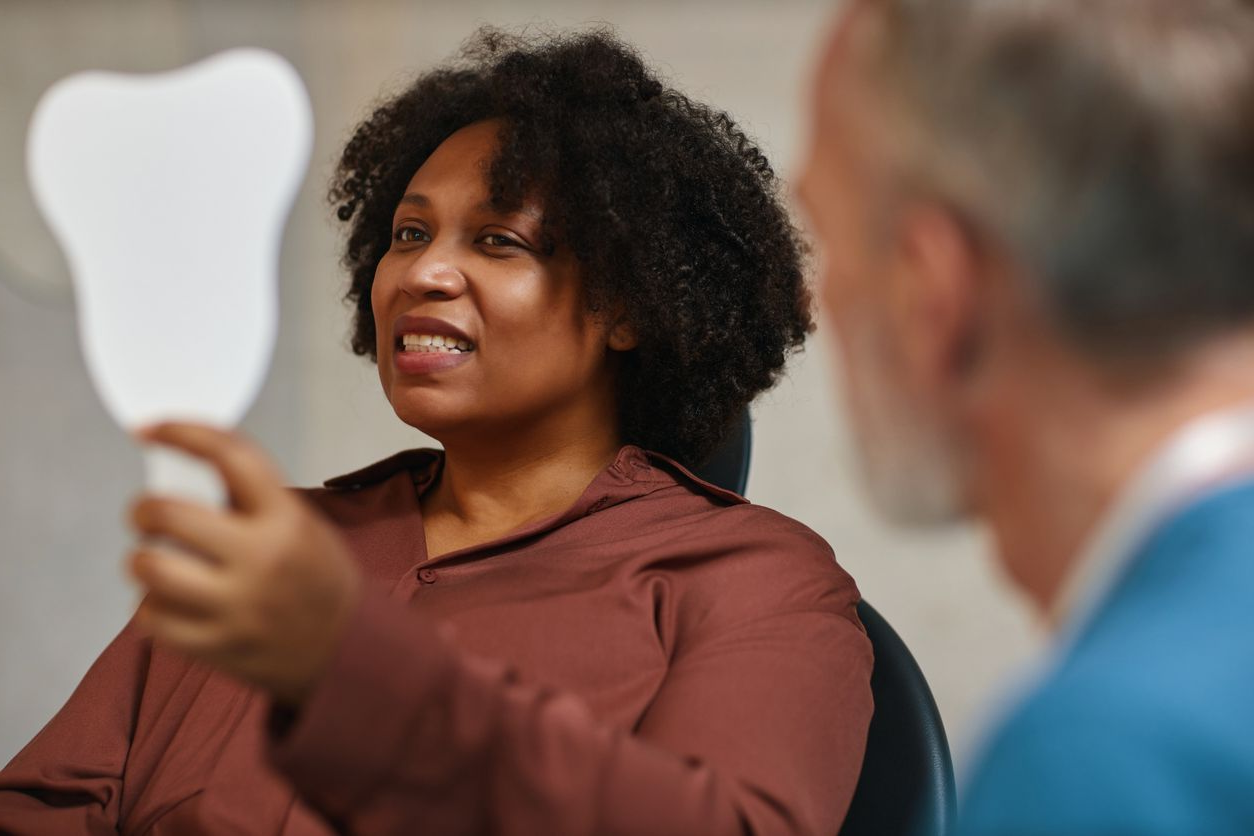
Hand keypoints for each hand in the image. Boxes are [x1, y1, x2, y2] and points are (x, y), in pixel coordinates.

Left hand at [126, 422, 362, 705]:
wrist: (349, 650)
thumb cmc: (318, 579)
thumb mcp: (303, 525)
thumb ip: (252, 501)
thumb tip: (186, 472)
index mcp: (287, 520)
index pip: (229, 456)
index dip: (182, 432)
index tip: (151, 429)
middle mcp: (261, 559)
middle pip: (169, 514)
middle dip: (144, 508)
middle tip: (148, 514)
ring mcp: (236, 606)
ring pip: (150, 567)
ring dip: (142, 559)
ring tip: (157, 561)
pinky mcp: (216, 646)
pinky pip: (152, 619)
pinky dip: (152, 606)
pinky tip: (170, 602)